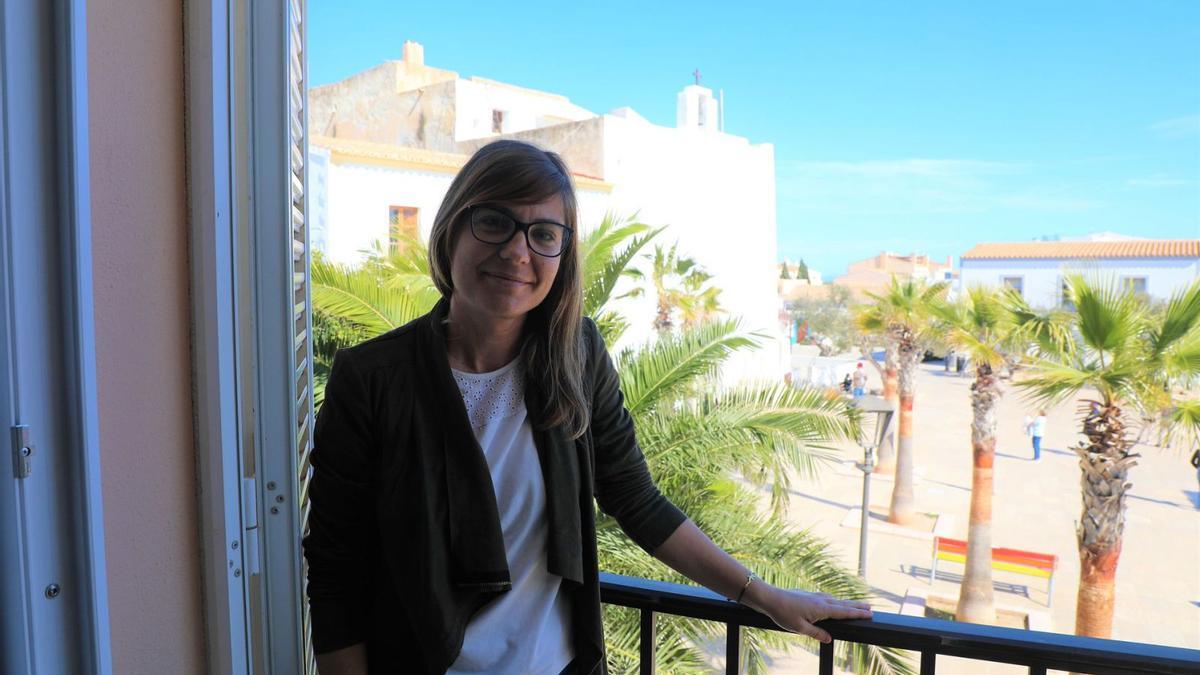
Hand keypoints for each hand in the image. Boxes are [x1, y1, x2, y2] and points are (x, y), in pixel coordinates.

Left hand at [745, 583, 872, 643]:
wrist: (769, 597)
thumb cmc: (783, 613)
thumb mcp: (799, 628)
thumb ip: (816, 633)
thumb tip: (829, 638)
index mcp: (821, 609)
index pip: (843, 612)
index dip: (857, 613)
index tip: (870, 613)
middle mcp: (820, 600)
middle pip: (842, 604)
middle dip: (856, 606)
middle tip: (870, 608)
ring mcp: (814, 596)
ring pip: (835, 600)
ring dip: (847, 603)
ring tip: (856, 605)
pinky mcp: (808, 595)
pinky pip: (826, 598)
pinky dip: (835, 600)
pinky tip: (833, 602)